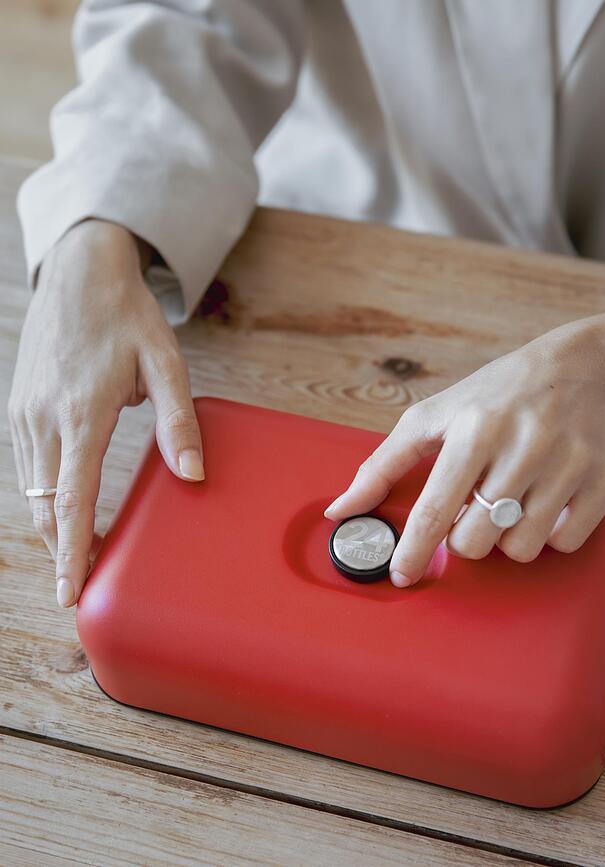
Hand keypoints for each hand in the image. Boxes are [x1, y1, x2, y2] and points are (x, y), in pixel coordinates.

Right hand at [7, 219, 204, 607]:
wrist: (79, 272)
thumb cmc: (126, 317)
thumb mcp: (165, 363)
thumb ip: (178, 421)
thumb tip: (192, 473)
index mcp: (82, 413)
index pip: (72, 500)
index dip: (71, 551)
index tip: (72, 590)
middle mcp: (44, 419)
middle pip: (46, 507)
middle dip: (61, 551)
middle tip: (82, 586)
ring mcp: (25, 413)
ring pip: (31, 491)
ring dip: (51, 528)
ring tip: (77, 555)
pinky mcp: (20, 406)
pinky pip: (26, 466)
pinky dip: (42, 497)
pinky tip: (61, 509)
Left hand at [324, 316, 604, 586]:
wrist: (581, 368)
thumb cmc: (496, 395)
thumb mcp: (434, 416)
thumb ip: (384, 465)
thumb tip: (340, 509)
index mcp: (475, 428)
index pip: (436, 509)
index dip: (414, 551)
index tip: (402, 574)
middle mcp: (525, 444)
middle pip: (477, 540)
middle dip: (464, 537)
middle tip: (471, 510)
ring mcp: (570, 462)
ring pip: (521, 549)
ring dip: (506, 538)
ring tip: (508, 502)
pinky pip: (566, 542)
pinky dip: (548, 534)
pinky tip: (543, 502)